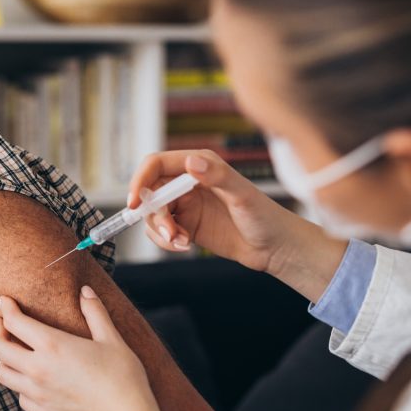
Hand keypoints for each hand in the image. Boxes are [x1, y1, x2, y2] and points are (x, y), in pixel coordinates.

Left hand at [0, 286, 160, 410]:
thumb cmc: (124, 377)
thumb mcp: (112, 339)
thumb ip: (95, 312)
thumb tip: (85, 291)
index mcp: (53, 345)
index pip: (15, 322)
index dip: (6, 308)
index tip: (4, 301)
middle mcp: (38, 369)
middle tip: (0, 323)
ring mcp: (37, 395)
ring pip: (3, 374)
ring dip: (4, 360)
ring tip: (12, 352)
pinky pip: (20, 396)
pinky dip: (20, 385)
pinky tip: (31, 380)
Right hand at [129, 150, 347, 301]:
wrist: (276, 248)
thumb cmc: (266, 217)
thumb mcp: (242, 195)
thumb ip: (217, 176)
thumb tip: (191, 162)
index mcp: (199, 165)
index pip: (156, 165)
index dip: (140, 180)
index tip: (134, 203)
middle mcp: (188, 182)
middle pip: (150, 192)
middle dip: (152, 214)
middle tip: (169, 232)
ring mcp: (185, 205)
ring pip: (152, 214)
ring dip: (159, 230)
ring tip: (180, 243)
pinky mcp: (186, 225)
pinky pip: (161, 231)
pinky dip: (166, 241)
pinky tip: (184, 246)